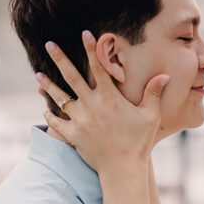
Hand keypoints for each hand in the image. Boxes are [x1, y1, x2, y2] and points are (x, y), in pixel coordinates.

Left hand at [37, 30, 168, 172]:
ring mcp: (80, 121)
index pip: (98, 68)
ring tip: (38, 74)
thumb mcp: (151, 116)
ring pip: (60, 98)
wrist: (122, 170)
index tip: (85, 34)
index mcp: (110, 98)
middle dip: (60, 59)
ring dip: (48, 85)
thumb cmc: (139, 142)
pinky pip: (58, 123)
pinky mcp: (73, 136)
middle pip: (72, 77)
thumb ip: (153, 94)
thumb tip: (165, 75)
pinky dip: (51, 115)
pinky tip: (45, 108)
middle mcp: (91, 106)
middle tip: (49, 44)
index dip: (91, 49)